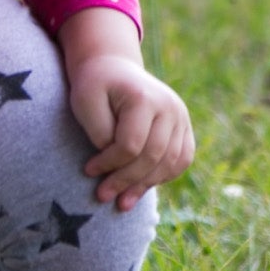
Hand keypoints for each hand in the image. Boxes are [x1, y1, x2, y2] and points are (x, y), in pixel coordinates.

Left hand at [70, 55, 194, 209]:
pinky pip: (182, 160)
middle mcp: (170, 107)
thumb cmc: (95, 86)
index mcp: (144, 98)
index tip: (88, 170)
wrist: (115, 68)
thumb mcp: (84, 101)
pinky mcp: (185, 127)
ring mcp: (181, 117)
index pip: (131, 145)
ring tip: (122, 202)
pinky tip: (142, 187)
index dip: (109, 164)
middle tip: (102, 196)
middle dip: (126, 181)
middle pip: (152, 157)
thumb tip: (115, 162)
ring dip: (145, 185)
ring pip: (170, 163)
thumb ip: (99, 132)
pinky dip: (164, 176)